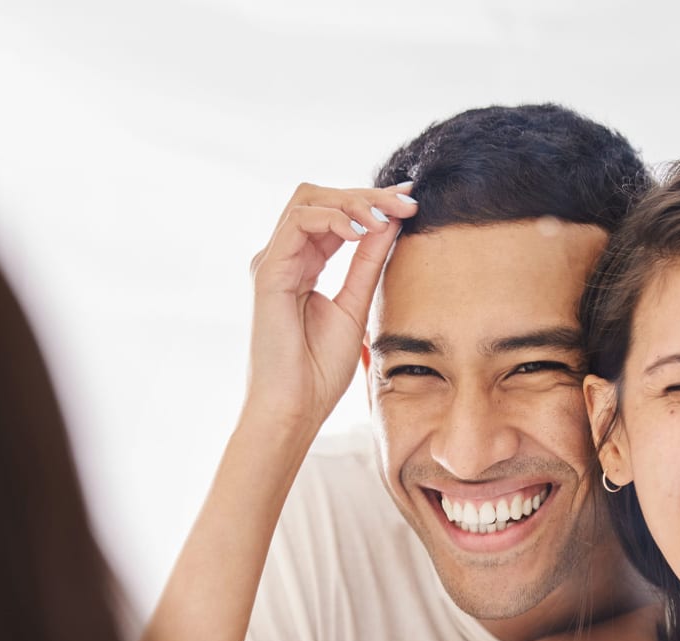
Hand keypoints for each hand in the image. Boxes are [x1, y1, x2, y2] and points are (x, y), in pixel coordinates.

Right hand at [246, 182, 417, 430]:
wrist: (294, 408)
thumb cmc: (318, 372)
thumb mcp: (356, 306)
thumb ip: (368, 264)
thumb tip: (391, 222)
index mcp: (303, 266)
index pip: (336, 216)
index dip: (373, 203)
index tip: (411, 202)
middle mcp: (284, 258)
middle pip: (322, 197)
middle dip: (367, 194)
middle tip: (407, 201)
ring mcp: (273, 262)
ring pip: (309, 200)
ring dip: (353, 201)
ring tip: (387, 217)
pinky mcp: (268, 272)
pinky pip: (298, 223)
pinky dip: (333, 219)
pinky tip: (361, 233)